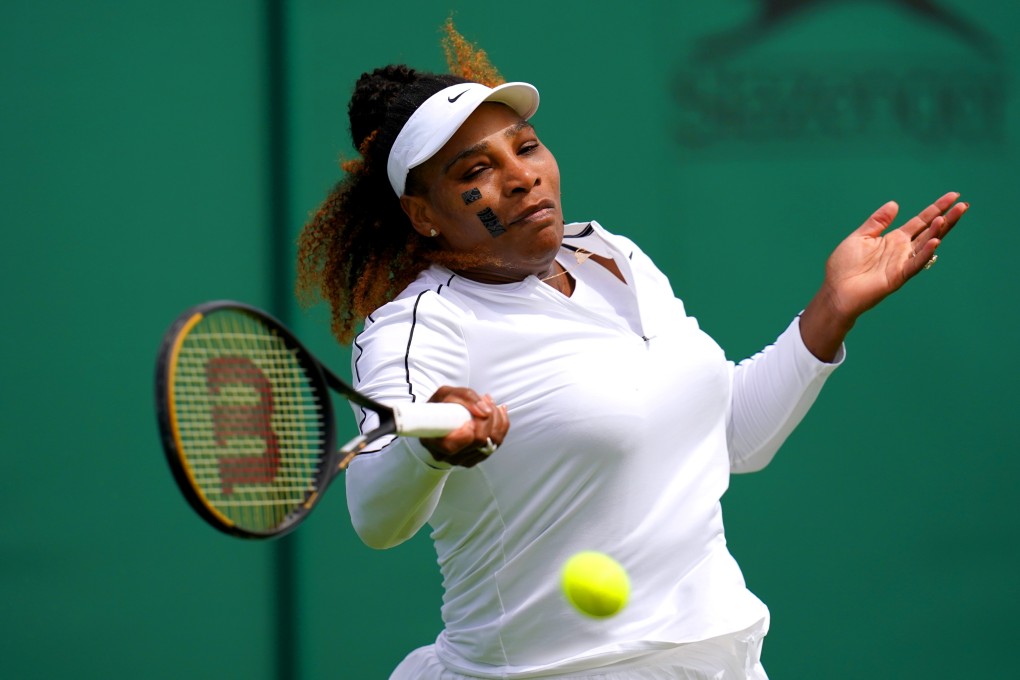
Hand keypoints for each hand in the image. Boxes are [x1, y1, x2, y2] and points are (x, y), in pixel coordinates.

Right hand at [420, 386, 509, 466]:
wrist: (440, 417)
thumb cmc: (440, 405)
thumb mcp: (445, 394)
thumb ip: (465, 397)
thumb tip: (485, 411)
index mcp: (433, 442)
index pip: (451, 447)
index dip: (465, 434)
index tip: (469, 419)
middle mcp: (448, 456)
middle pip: (478, 442)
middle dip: (487, 418)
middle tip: (484, 400)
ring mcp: (464, 459)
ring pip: (493, 442)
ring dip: (496, 418)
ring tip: (489, 402)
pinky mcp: (478, 457)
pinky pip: (498, 442)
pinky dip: (501, 424)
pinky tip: (496, 412)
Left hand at [800, 192, 968, 360]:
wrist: (835, 290)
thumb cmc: (843, 266)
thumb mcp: (860, 237)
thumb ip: (877, 222)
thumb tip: (894, 204)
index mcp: (894, 239)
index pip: (920, 221)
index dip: (936, 208)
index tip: (953, 195)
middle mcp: (902, 250)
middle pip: (929, 231)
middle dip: (946, 218)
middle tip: (963, 205)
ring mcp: (902, 263)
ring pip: (926, 245)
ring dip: (938, 232)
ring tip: (948, 217)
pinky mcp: (898, 276)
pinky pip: (915, 264)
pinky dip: (925, 254)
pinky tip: (935, 242)